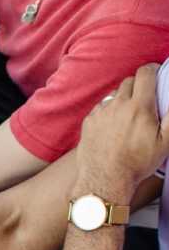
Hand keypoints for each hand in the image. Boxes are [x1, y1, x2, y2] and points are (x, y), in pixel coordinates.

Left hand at [76, 63, 167, 198]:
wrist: (105, 180)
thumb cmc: (137, 163)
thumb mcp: (165, 142)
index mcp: (139, 106)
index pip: (145, 74)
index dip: (152, 70)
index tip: (156, 73)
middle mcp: (117, 105)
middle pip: (129, 81)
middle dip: (139, 84)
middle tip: (146, 95)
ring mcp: (100, 113)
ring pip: (114, 94)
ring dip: (124, 97)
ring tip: (131, 112)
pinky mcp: (88, 122)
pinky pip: (100, 107)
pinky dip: (109, 109)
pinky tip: (114, 122)